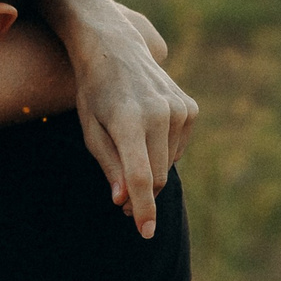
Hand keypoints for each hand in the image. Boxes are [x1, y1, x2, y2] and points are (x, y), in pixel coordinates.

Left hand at [42, 0, 198, 237]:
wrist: (115, 47)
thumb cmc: (94, 93)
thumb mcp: (90, 129)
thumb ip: (108, 166)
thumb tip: (123, 201)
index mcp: (128, 119)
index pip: (139, 175)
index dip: (143, 207)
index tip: (145, 233)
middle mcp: (158, 113)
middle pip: (156, 176)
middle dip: (140, 193)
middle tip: (121, 201)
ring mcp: (179, 108)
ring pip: (169, 165)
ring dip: (150, 171)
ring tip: (128, 149)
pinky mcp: (190, 108)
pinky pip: (178, 149)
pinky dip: (162, 153)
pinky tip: (145, 133)